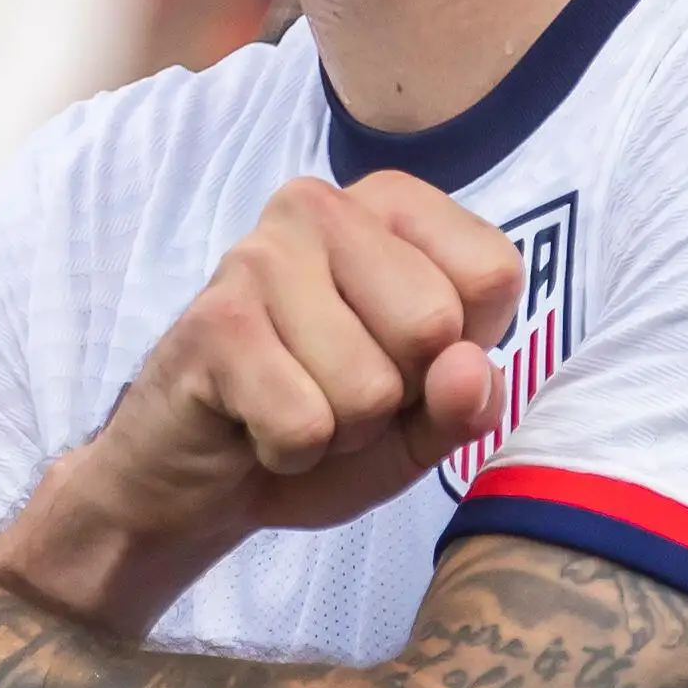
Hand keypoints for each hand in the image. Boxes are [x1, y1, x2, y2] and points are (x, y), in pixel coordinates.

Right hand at [1, 174, 521, 637]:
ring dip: (339, 431)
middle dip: (396, 395)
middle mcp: (322, 206)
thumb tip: (469, 369)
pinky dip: (289, 454)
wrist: (193, 480)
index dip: (461, 352)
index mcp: (389, 208)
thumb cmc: (318, 426)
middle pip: (434, 325)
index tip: (401, 359)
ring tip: (292, 403)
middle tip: (336, 390)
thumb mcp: (420, 426)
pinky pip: (306, 424)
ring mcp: (260, 255)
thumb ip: (468, 400)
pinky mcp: (215, 320)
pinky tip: (254, 425)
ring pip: (371, 387)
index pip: (493, 273)